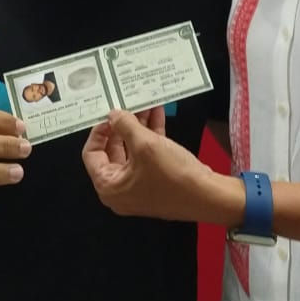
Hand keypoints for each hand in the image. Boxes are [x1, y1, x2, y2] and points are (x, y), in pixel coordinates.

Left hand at [82, 108, 240, 223]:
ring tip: (144, 103)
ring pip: (132, 150)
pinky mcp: (156, 181)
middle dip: (122, 125)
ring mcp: (139, 186)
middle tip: (126, 104)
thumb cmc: (171, 174)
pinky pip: (147, 155)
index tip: (109, 114)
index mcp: (109, 186)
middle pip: (112, 150)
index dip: (99, 131)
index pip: (91, 154)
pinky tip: (157, 113)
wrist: (208, 197)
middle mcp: (120, 189)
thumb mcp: (145, 144)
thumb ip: (124, 125)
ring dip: (139, 126)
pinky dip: (151, 135)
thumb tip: (113, 114)